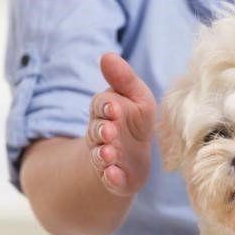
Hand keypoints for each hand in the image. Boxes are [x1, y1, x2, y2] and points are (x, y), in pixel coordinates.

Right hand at [87, 53, 155, 195]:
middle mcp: (102, 135)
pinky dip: (111, 178)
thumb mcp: (136, 98)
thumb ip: (124, 79)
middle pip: (97, 131)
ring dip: (104, 155)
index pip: (101, 106)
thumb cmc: (135, 122)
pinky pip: (110, 179)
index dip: (106, 106)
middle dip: (102, 131)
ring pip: (100, 155)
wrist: (131, 159)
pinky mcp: (115, 178)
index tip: (113, 106)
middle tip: (109, 131)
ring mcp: (106, 158)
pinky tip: (113, 175)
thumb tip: (107, 55)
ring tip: (109, 154)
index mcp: (106, 112)